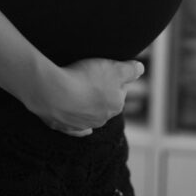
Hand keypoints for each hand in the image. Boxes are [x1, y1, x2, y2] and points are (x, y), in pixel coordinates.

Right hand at [28, 57, 144, 136]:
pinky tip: (75, 119)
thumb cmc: (85, 79)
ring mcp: (82, 125)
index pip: (120, 90)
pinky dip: (76, 124)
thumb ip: (130, 70)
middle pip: (104, 103)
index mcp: (115, 105)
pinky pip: (74, 127)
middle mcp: (101, 119)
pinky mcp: (64, 126)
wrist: (54, 93)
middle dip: (100, 92)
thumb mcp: (114, 68)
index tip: (104, 68)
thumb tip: (140, 69)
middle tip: (89, 75)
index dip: (113, 77)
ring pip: (89, 114)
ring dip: (86, 104)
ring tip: (76, 88)